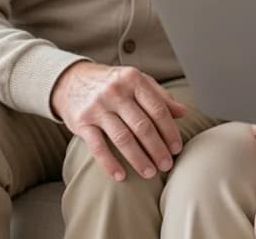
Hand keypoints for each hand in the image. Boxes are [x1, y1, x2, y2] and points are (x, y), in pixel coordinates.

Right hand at [51, 62, 186, 181]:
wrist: (71, 80)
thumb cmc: (112, 83)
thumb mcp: (137, 81)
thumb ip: (159, 96)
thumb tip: (183, 112)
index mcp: (134, 80)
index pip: (157, 109)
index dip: (170, 131)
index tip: (177, 148)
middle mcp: (116, 92)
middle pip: (142, 126)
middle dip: (157, 149)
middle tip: (166, 165)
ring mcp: (97, 107)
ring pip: (122, 138)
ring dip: (138, 159)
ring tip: (149, 173)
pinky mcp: (81, 122)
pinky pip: (98, 147)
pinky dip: (110, 163)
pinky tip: (121, 176)